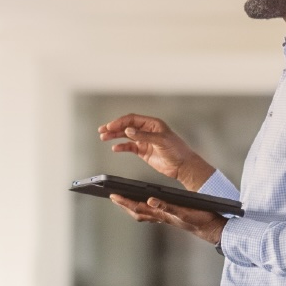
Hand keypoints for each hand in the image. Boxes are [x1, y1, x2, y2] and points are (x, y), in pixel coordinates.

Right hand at [97, 113, 214, 190]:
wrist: (183, 166)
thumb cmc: (177, 150)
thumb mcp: (161, 141)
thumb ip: (144, 136)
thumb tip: (128, 130)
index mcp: (152, 124)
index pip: (132, 119)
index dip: (120, 122)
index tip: (110, 126)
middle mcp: (147, 130)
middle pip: (127, 126)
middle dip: (114, 128)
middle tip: (102, 130)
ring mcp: (144, 141)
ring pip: (126, 136)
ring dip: (115, 136)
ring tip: (103, 137)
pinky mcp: (143, 151)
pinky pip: (129, 147)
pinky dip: (121, 147)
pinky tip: (115, 148)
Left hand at [109, 194, 225, 245]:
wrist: (212, 228)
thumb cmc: (200, 219)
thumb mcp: (183, 211)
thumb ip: (167, 206)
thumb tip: (150, 200)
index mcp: (162, 214)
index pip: (139, 207)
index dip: (125, 201)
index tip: (113, 195)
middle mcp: (161, 217)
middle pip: (137, 211)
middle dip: (124, 204)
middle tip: (113, 196)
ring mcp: (166, 218)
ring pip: (144, 213)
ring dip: (132, 207)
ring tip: (123, 200)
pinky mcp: (171, 217)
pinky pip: (153, 213)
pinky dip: (145, 208)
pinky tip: (145, 204)